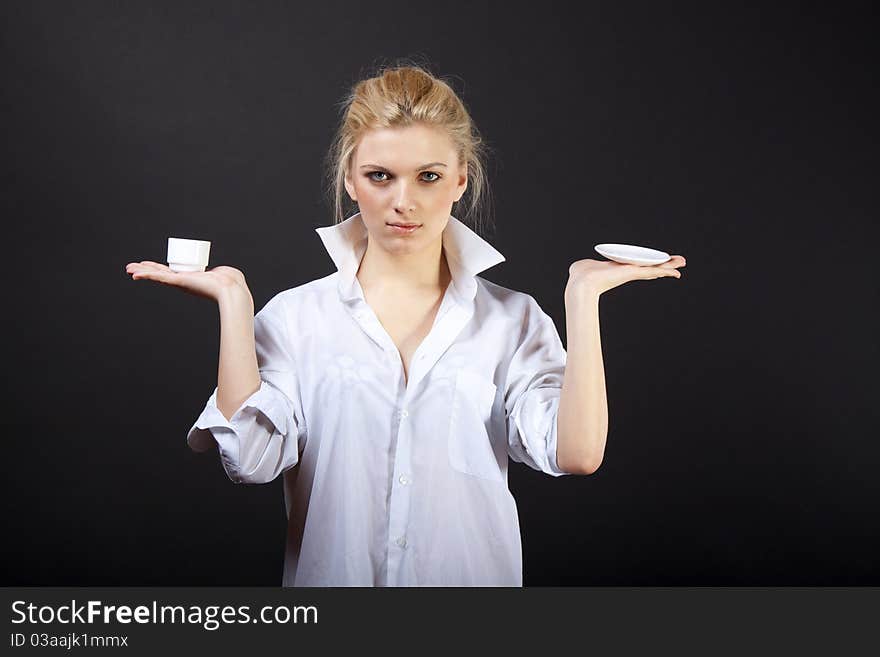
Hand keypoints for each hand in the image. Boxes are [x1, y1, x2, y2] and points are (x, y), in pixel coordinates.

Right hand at [124, 260, 252, 305]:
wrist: (230, 288)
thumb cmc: (230, 282)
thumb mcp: (221, 273)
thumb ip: (219, 272)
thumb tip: (222, 272)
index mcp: (190, 278)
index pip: (169, 272)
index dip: (157, 268)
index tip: (146, 265)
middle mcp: (183, 281)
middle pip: (160, 273)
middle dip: (144, 270)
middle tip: (131, 267)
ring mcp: (181, 281)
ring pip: (157, 275)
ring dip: (142, 272)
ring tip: (128, 269)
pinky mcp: (181, 280)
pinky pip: (161, 277)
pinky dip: (148, 275)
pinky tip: (136, 274)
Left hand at [565, 255, 686, 297]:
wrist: (582, 282)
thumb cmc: (581, 274)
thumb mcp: (586, 267)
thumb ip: (585, 266)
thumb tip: (577, 268)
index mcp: (618, 268)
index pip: (637, 266)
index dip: (648, 265)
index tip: (658, 266)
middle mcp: (627, 271)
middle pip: (649, 267)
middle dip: (664, 265)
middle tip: (678, 263)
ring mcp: (631, 272)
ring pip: (654, 269)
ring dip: (668, 266)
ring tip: (681, 264)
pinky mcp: (632, 272)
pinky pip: (652, 270)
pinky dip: (664, 269)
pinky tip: (674, 270)